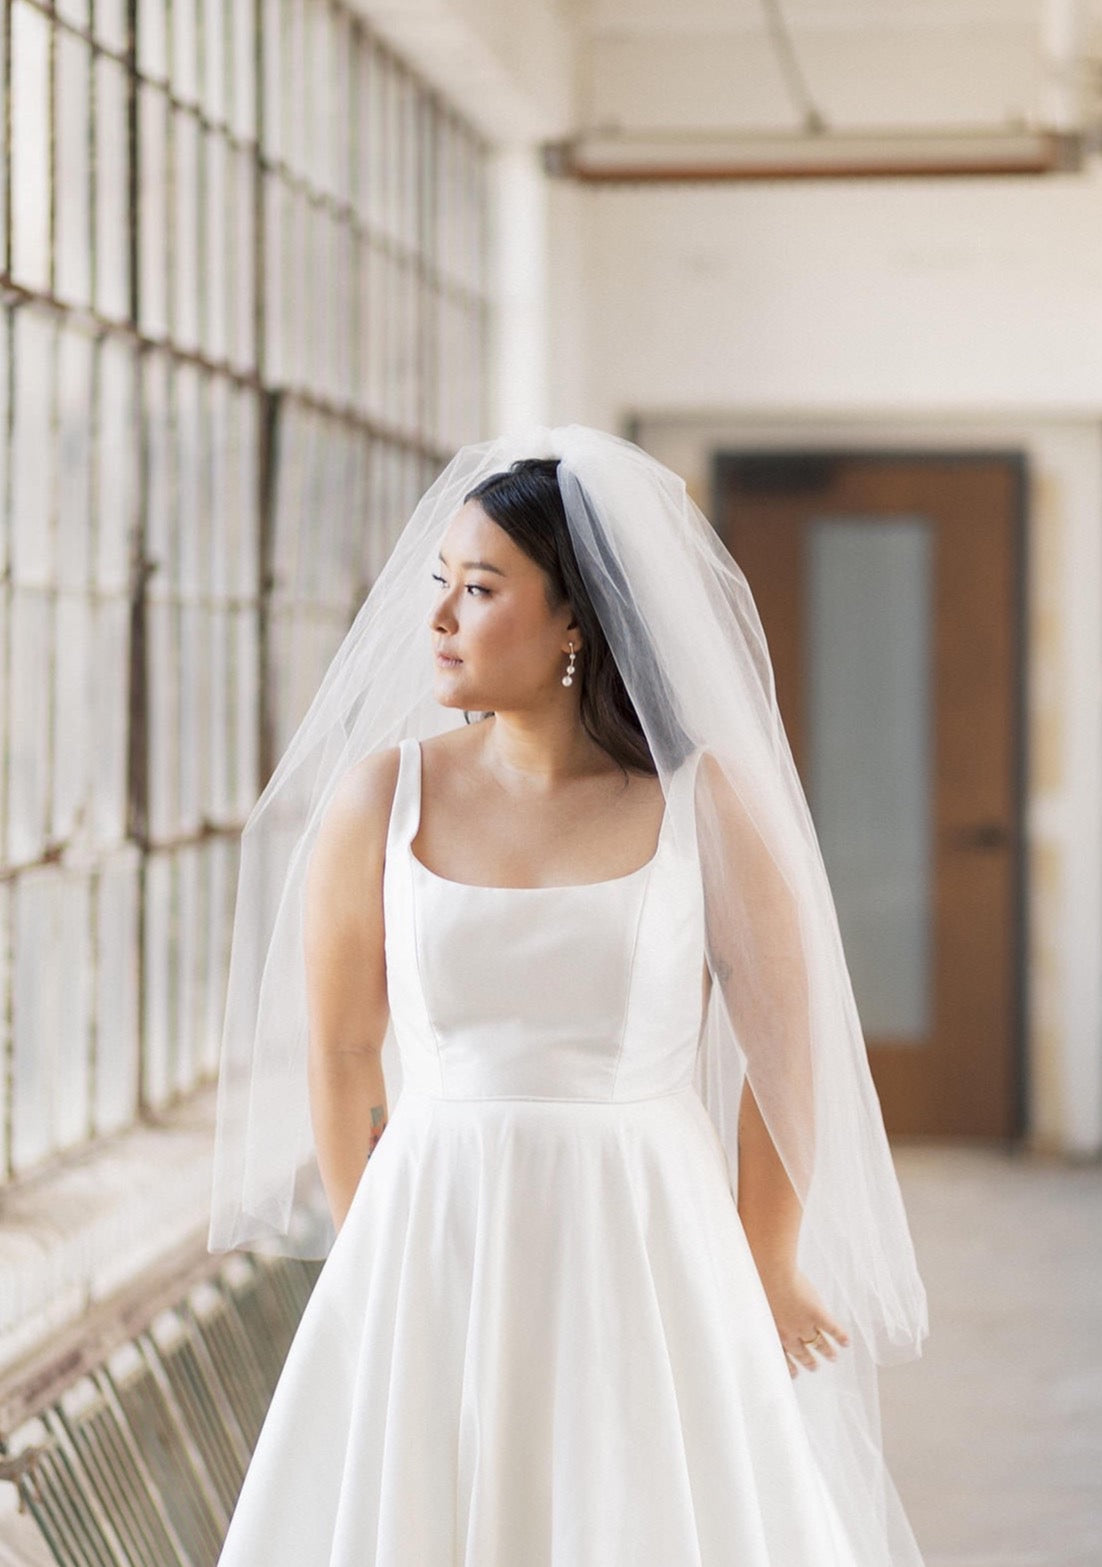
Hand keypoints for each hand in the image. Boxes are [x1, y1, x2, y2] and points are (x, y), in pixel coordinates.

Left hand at [755, 1262, 849, 1377]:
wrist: (771, 1274)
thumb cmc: (757, 1283)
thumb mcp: (755, 1303)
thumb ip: (760, 1312)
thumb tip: (754, 1310)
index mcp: (772, 1331)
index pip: (781, 1355)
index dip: (789, 1366)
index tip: (795, 1374)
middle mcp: (789, 1333)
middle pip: (801, 1352)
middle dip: (808, 1361)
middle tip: (814, 1367)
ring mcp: (805, 1325)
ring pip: (818, 1343)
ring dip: (826, 1351)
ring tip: (833, 1357)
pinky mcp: (817, 1314)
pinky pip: (831, 1329)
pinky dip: (840, 1337)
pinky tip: (846, 1342)